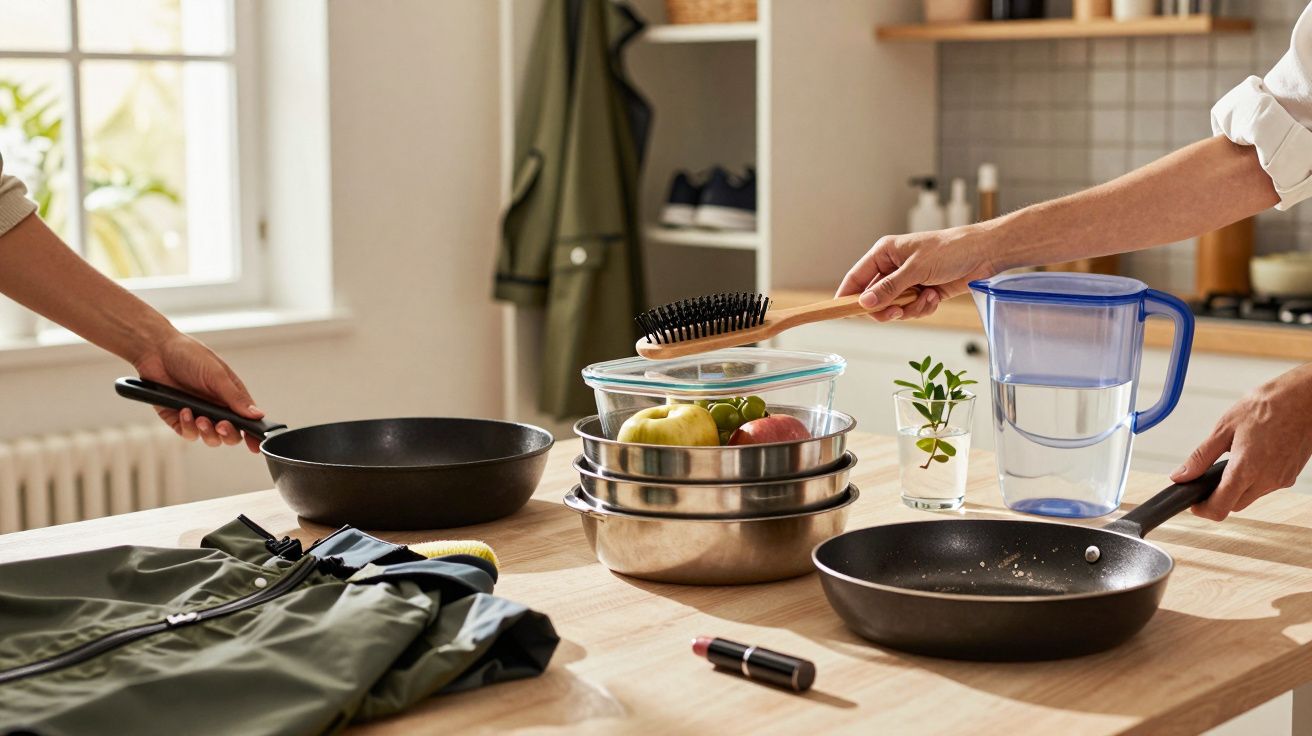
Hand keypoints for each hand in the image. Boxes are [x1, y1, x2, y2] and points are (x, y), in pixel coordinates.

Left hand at [132, 332, 263, 452]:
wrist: (156, 351)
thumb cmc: (189, 355)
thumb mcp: (217, 374)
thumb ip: (236, 397)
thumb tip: (258, 415)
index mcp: (231, 396)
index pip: (248, 420)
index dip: (253, 434)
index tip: (255, 445)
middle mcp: (217, 408)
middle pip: (231, 435)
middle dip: (228, 434)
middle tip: (221, 425)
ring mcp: (198, 415)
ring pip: (211, 438)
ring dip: (207, 432)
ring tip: (200, 418)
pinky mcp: (179, 419)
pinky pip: (188, 433)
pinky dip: (188, 427)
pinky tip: (184, 411)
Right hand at [835, 226, 999, 320]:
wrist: (983, 254)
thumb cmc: (950, 250)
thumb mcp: (915, 269)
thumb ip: (888, 288)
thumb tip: (864, 303)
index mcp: (885, 253)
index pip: (857, 277)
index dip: (847, 295)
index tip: (840, 311)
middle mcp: (893, 268)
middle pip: (874, 298)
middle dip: (887, 307)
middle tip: (896, 311)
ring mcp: (907, 282)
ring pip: (894, 308)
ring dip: (909, 308)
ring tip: (925, 297)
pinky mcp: (922, 292)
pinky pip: (911, 310)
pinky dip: (922, 308)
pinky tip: (935, 296)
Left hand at [1171, 364, 1311, 519]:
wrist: (1306, 398)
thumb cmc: (1267, 405)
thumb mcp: (1224, 428)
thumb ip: (1201, 457)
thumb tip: (1181, 475)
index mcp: (1247, 469)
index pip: (1220, 507)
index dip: (1202, 509)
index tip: (1193, 500)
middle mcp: (1267, 480)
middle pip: (1234, 505)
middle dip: (1218, 496)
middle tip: (1207, 476)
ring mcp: (1282, 479)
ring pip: (1251, 496)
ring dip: (1237, 487)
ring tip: (1232, 458)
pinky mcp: (1291, 475)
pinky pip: (1266, 486)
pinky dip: (1254, 479)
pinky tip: (1252, 456)